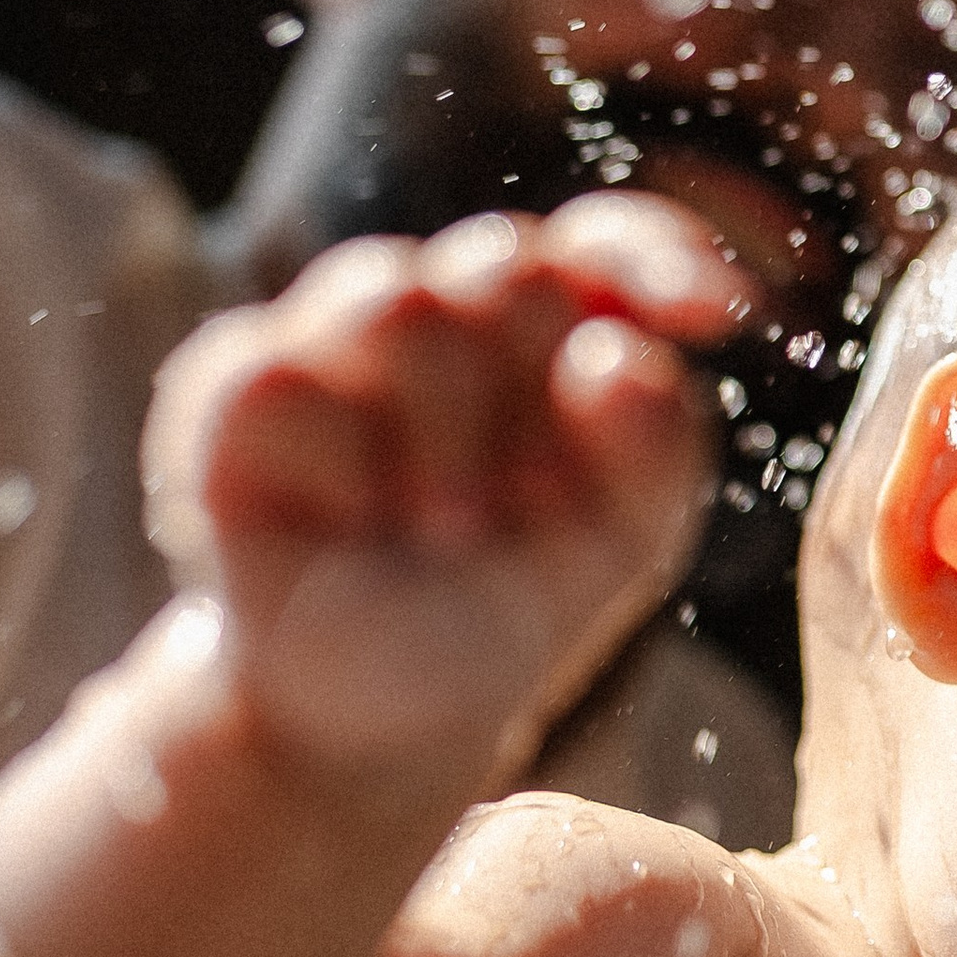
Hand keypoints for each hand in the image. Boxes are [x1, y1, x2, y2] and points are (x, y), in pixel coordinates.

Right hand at [140, 198, 740, 786]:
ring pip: (398, 297)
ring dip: (441, 436)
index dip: (657, 254)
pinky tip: (347, 524)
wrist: (380, 716)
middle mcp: (443, 307)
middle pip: (508, 265)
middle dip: (530, 398)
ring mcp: (334, 333)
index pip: (605, 240)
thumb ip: (654, 447)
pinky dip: (338, 466)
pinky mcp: (235, 382)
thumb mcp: (621, 539)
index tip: (721, 312)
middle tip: (523, 510)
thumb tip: (624, 354)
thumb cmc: (509, 602)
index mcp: (549, 325)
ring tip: (443, 530)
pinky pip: (286, 368)